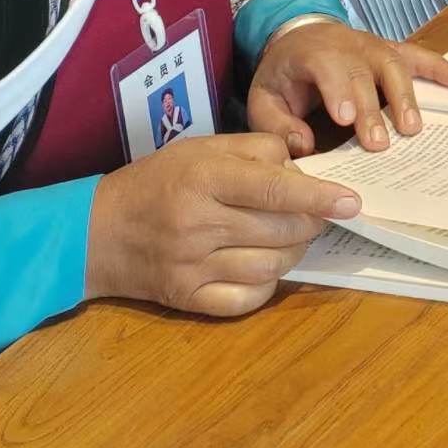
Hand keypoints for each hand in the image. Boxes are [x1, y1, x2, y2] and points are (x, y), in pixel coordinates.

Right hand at [86, 132, 360, 316]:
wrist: (96, 232)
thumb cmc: (157, 181)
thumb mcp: (201, 148)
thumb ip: (255, 150)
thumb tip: (302, 168)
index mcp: (204, 178)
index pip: (272, 188)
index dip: (317, 196)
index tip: (352, 202)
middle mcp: (198, 223)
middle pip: (280, 229)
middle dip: (311, 222)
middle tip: (315, 213)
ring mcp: (192, 265)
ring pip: (271, 265)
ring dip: (294, 251)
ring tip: (290, 237)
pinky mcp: (187, 298)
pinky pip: (247, 299)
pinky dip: (268, 283)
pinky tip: (265, 265)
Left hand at [248, 19, 447, 156]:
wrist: (301, 36)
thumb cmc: (285, 74)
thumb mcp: (264, 98)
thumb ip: (277, 125)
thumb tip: (303, 147)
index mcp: (313, 53)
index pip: (328, 67)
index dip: (339, 90)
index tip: (346, 119)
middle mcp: (349, 45)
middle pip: (365, 73)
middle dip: (374, 108)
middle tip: (379, 144)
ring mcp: (375, 46)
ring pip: (395, 65)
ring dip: (406, 96)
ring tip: (412, 128)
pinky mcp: (393, 51)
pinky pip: (419, 56)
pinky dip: (440, 67)